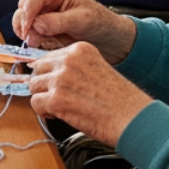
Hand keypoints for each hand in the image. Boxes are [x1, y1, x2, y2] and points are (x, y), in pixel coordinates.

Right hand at [10, 0, 137, 61]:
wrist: (107, 36)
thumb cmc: (99, 23)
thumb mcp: (82, 21)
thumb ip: (58, 22)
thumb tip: (36, 25)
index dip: (27, 13)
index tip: (26, 29)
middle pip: (24, 7)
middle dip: (25, 24)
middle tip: (31, 40)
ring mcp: (43, 10)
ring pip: (22, 20)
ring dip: (28, 33)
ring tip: (39, 43)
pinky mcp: (41, 23)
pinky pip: (29, 31)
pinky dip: (32, 38)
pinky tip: (42, 44)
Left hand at [27, 42, 152, 147]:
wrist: (134, 119)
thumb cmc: (120, 100)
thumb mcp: (97, 69)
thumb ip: (74, 67)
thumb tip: (48, 73)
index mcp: (80, 49)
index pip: (49, 56)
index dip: (50, 73)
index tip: (57, 84)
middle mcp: (68, 60)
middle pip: (38, 70)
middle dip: (44, 85)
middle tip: (58, 98)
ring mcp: (61, 79)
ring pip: (34, 86)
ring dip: (44, 98)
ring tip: (62, 107)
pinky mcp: (56, 100)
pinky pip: (36, 103)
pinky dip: (44, 112)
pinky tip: (59, 115)